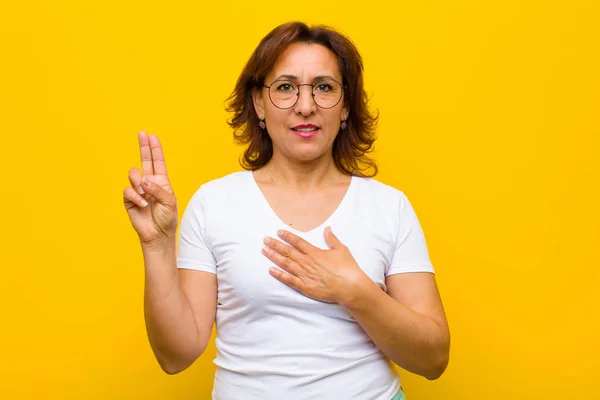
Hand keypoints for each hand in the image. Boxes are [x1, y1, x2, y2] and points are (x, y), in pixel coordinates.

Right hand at [123, 131, 177, 246]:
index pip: (158, 162)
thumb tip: (143, 180)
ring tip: (145, 194)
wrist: (158, 235)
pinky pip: (128, 190)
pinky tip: (142, 204)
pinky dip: (135, 196)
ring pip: (133, 174)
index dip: (155, 149)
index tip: (152, 136)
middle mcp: (149, 183)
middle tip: (141, 133)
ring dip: (139, 181)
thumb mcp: (169, 202)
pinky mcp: (129, 199)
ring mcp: (138, 190)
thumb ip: (158, 189)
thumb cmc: (167, 219)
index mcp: (161, 181)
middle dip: (143, 146)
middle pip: (144, 161)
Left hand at [261, 227, 368, 303]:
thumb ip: (332, 239)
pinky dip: (279, 275)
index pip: (297, 242)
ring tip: (264, 250)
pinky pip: (288, 280)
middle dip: (275, 244)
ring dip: (274, 256)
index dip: (287, 236)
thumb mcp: (341, 249)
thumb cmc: (347, 268)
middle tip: (265, 239)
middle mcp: (307, 262)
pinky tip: (270, 270)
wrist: (349, 287)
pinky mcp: (304, 287)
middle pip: (287, 251)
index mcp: (315, 252)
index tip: (278, 232)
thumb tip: (327, 228)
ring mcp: (304, 275)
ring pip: (285, 264)